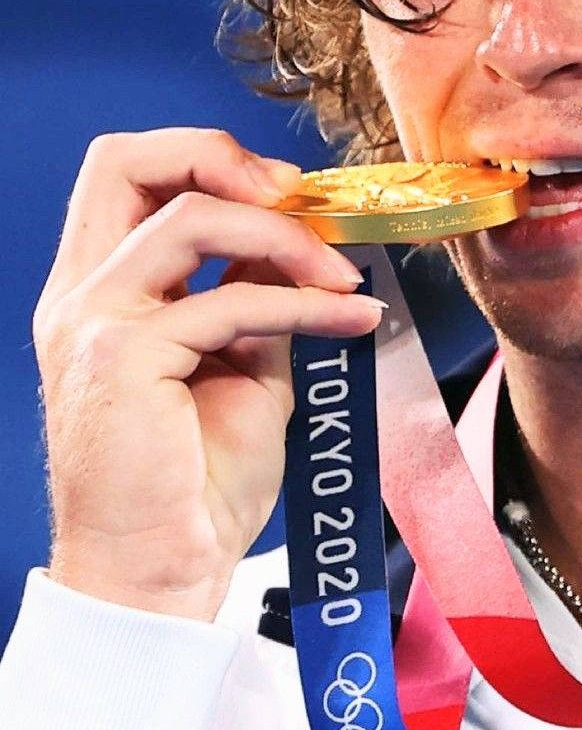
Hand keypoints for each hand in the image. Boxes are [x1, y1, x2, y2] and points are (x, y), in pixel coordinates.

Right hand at [32, 127, 384, 621]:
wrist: (162, 573)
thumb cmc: (197, 480)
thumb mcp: (237, 360)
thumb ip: (252, 292)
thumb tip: (298, 239)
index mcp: (101, 288)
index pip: (129, 174)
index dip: (206, 158)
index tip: (283, 191)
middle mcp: (83, 293)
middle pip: (125, 161)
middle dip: (221, 156)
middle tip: (294, 194)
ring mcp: (93, 320)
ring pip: (191, 218)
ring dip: (286, 237)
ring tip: (342, 274)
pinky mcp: (123, 357)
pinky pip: (230, 299)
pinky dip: (303, 303)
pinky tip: (350, 317)